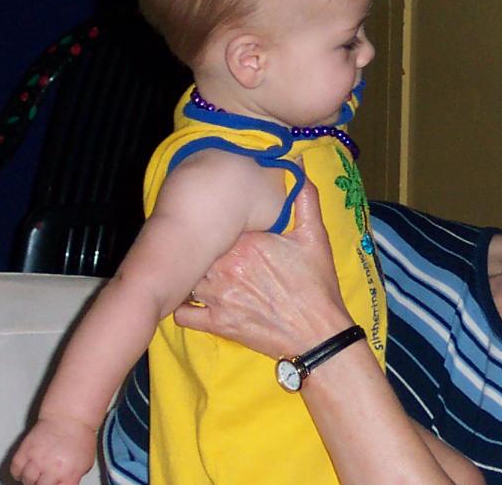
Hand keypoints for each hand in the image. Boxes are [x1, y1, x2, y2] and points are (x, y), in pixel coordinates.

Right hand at [9, 416, 95, 484]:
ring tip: (37, 474)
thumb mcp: (85, 461)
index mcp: (69, 473)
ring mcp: (37, 460)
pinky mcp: (25, 451)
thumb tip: (66, 484)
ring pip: (27, 481)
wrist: (69, 417)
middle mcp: (52, 469)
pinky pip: (15, 470)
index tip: (55, 484)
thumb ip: (74, 477)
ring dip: (31, 479)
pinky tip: (26, 469)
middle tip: (44, 480)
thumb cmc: (80, 437)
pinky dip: (19, 472)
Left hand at [174, 178, 354, 356]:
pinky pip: (183, 312)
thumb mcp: (316, 237)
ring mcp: (216, 296)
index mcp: (247, 241)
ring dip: (191, 273)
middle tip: (211, 247)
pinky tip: (198, 300)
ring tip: (200, 270)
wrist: (318, 334)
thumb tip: (299, 166)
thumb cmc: (317, 285)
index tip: (225, 223)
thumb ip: (305, 199)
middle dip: (202, 246)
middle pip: (196, 247)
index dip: (219, 223)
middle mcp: (225, 266)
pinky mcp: (215, 323)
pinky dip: (186, 305)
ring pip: (186, 276)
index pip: (217, 222)